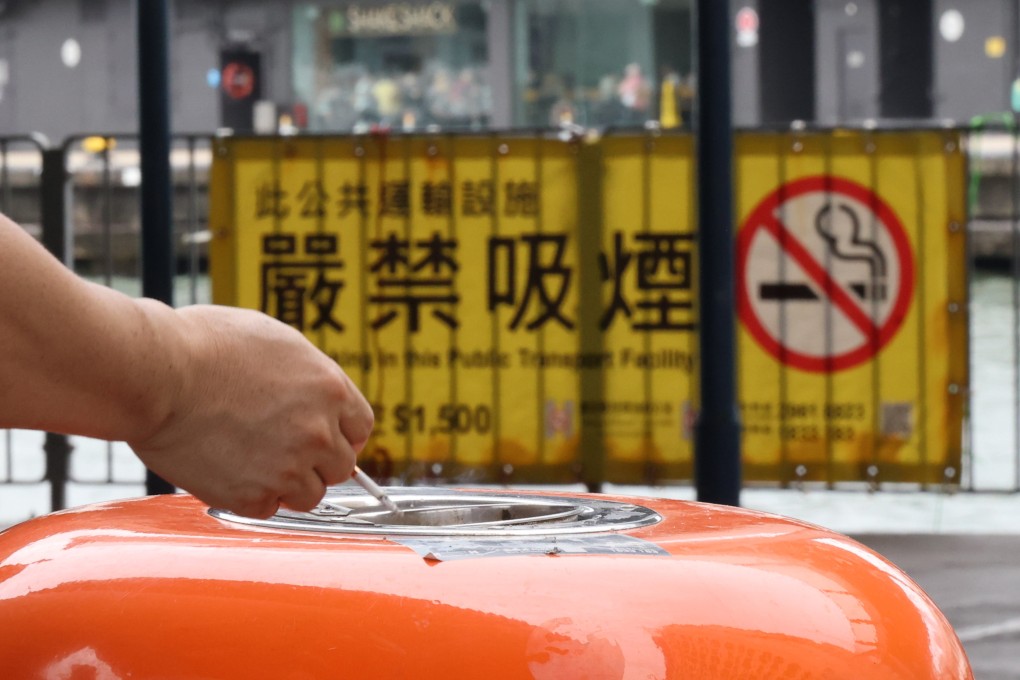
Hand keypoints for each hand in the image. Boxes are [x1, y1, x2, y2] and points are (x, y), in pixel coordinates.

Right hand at [129, 304, 372, 518]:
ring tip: (254, 462)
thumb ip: (308, 375)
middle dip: (317, 461)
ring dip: (289, 484)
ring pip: (310, 495)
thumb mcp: (276, 341)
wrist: (156, 375)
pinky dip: (253, 497)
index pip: (360, 428)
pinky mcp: (252, 496)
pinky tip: (231, 472)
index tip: (323, 436)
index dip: (341, 433)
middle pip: (341, 466)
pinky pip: (269, 509)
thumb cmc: (204, 346)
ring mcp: (288, 468)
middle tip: (282, 450)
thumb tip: (319, 396)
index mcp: (330, 389)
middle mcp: (318, 432)